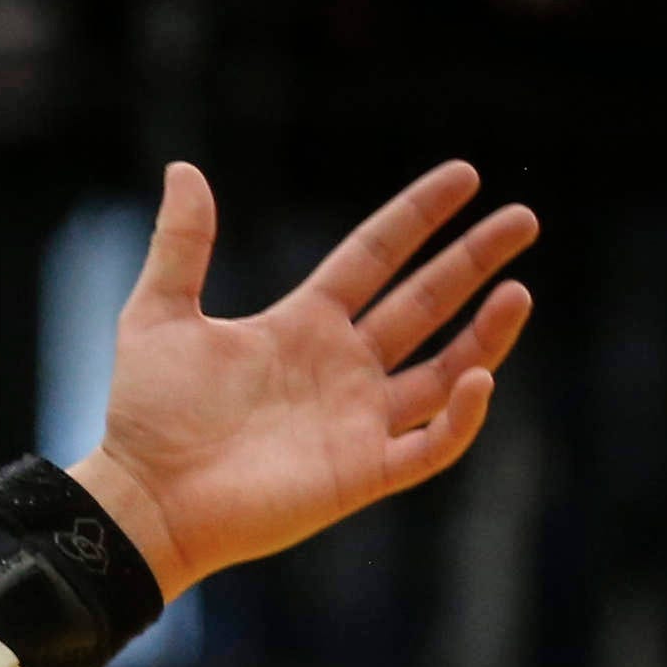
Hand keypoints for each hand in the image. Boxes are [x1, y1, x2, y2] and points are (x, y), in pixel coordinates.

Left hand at [65, 160, 534, 594]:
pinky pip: (432, 444)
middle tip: (523, 219)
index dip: (417, 217)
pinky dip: (462, 416)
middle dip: (474, 261)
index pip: (374, 257)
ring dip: (487, 335)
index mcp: (301, 324)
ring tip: (519, 291)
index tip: (466, 175)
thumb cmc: (147, 413)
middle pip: (424, 302)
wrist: (143, 497)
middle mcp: (341, 366)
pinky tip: (479, 378)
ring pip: (447, 371)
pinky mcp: (364, 472)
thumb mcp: (158, 314)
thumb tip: (184, 168)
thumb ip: (181, 245)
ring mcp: (358, 419)